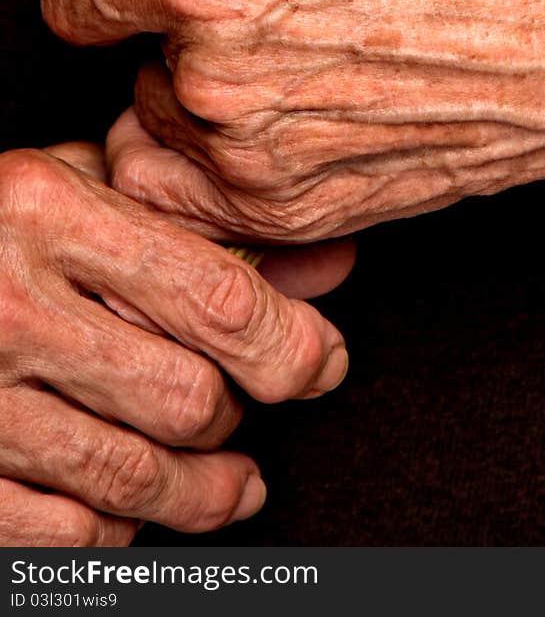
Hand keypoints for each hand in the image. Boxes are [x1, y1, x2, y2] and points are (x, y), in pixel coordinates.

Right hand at [0, 140, 351, 545]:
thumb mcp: (80, 187)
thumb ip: (199, 221)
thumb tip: (334, 264)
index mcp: (45, 211)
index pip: (213, 294)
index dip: (292, 344)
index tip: (324, 363)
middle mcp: (7, 302)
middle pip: (184, 397)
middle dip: (241, 417)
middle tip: (255, 409)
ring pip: (130, 478)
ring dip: (201, 493)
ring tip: (233, 484)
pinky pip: (57, 536)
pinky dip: (113, 535)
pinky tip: (129, 514)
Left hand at [38, 0, 544, 241]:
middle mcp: (211, 76)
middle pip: (120, 72)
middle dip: (169, 45)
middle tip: (265, 16)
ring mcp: (249, 160)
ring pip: (154, 139)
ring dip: (192, 112)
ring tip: (285, 72)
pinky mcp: (289, 218)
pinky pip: (197, 203)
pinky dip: (224, 169)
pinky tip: (297, 122)